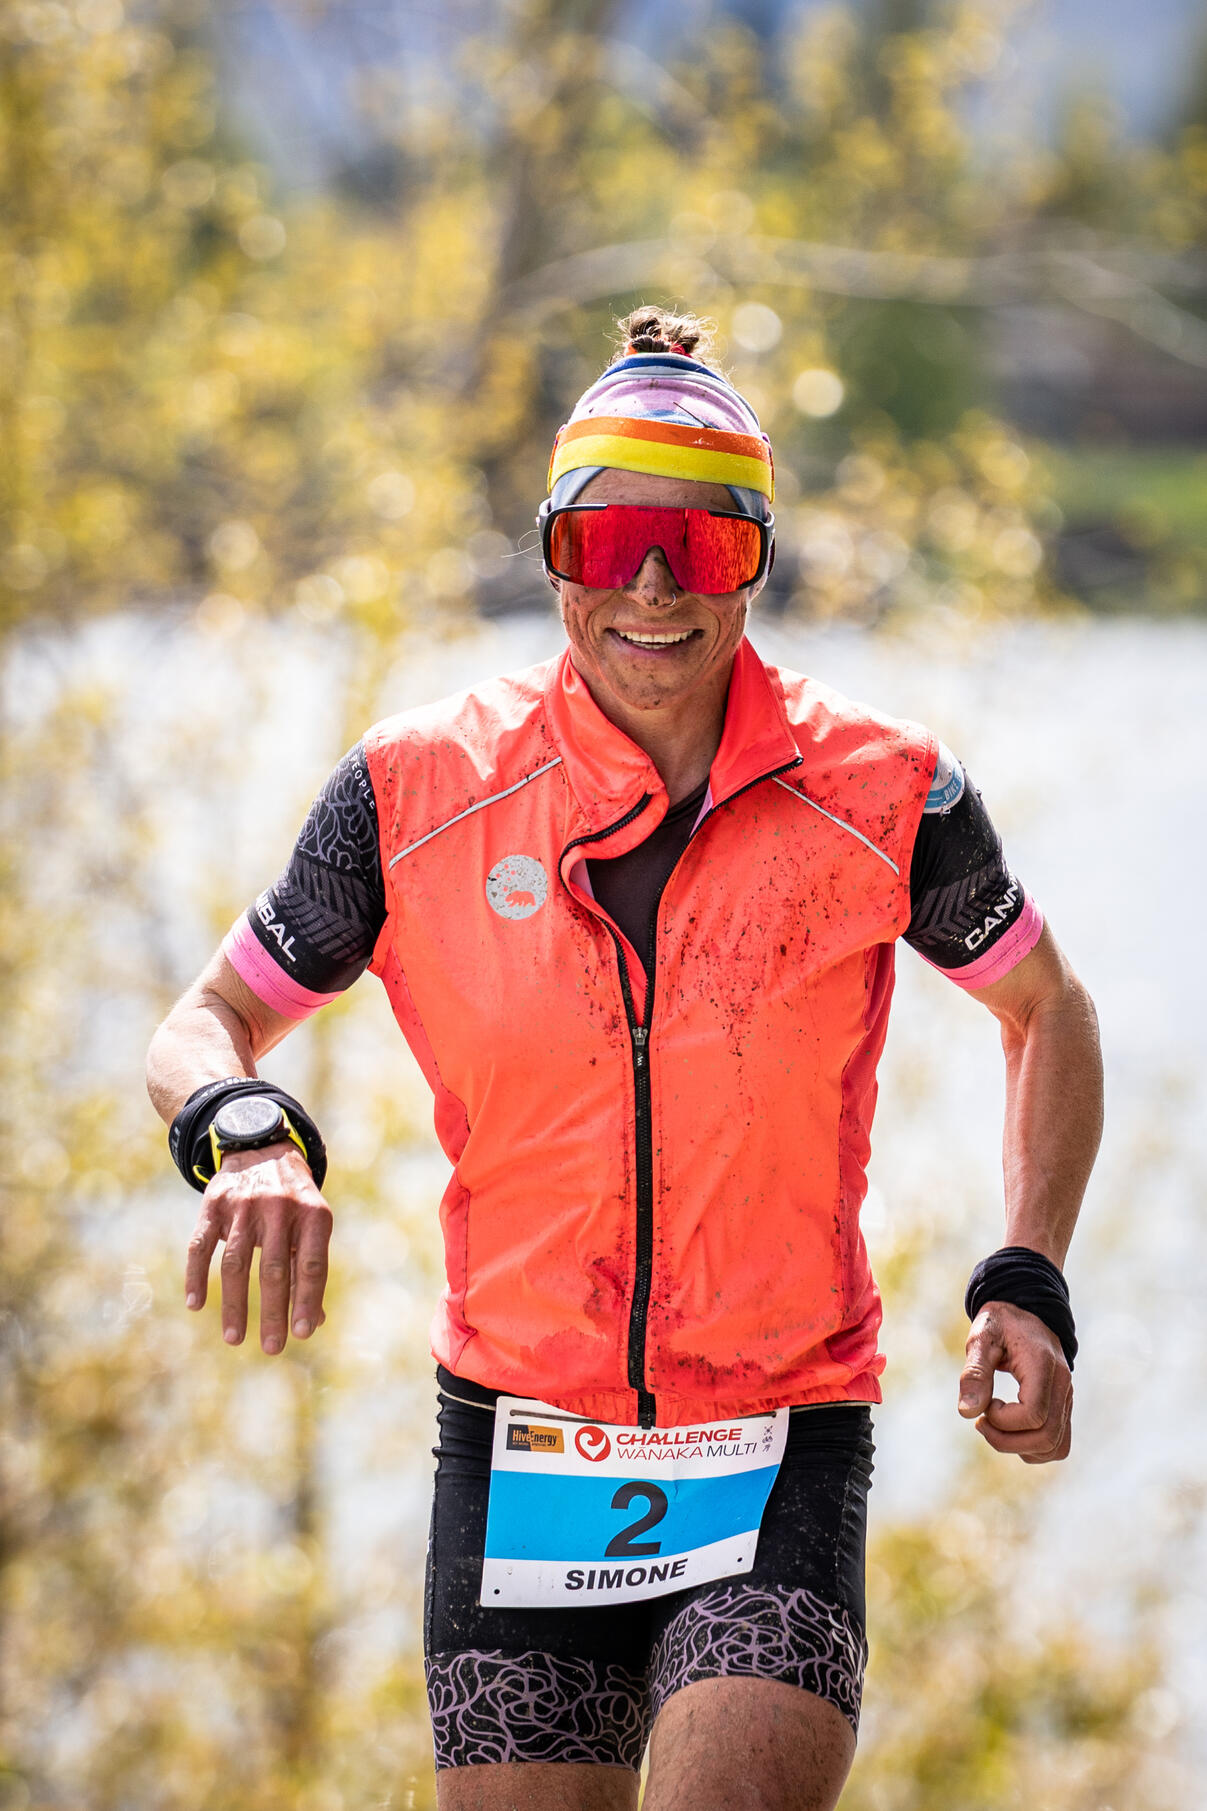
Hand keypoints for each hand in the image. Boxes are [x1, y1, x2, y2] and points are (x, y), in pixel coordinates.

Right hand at [185, 1143, 332, 1354]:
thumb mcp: (312, 1224)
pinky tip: (195, 1304)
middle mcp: (280, 1208)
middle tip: (272, 1348)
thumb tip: (314, 1321)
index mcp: (313, 1215)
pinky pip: (200, 1246)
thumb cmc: (293, 1200)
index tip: (302, 1334)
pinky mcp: (214, 1204)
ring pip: (236, 1264)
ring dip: (234, 1305)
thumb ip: (310, 1268)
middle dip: (273, 1312)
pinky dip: (196, 1276)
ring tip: (234, 1339)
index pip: (312, 1265)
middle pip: (275, 1270)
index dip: (307, 1300)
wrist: (262, 1148)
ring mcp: (244, 1205)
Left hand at [957, 1300, 1072, 1462]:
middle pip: (1046, 1438)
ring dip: (1019, 1447)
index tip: (985, 1403)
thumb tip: (967, 1413)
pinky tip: (1011, 1431)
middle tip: (982, 1421)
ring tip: (995, 1424)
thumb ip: (974, 1373)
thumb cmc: (1001, 1322)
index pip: (1034, 1415)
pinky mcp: (1063, 1406)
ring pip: (1054, 1446)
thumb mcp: (981, 1338)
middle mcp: (1062, 1385)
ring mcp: (1066, 1398)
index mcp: (1044, 1366)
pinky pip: (1058, 1443)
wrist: (1027, 1310)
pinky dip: (1033, 1448)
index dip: (1003, 1420)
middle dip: (1006, 1440)